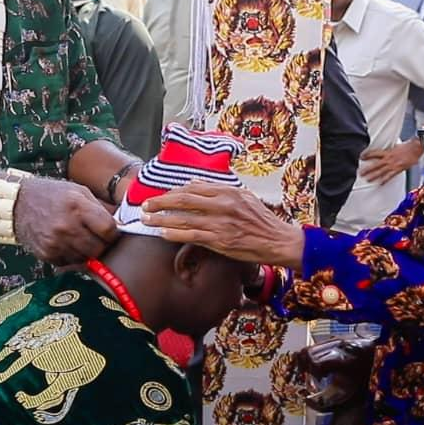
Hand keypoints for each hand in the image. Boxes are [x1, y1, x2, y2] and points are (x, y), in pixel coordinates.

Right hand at [12, 177, 118, 264]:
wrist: (17, 204)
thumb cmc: (53, 195)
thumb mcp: (79, 192)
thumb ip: (101, 209)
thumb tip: (124, 225)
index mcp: (77, 206)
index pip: (109, 230)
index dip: (113, 233)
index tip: (110, 232)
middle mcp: (66, 226)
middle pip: (99, 249)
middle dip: (102, 245)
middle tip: (98, 239)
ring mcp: (55, 242)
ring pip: (86, 259)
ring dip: (88, 253)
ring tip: (81, 240)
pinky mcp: (47, 254)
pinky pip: (70, 263)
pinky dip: (73, 257)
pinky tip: (68, 245)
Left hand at [141, 182, 305, 269]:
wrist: (278, 241)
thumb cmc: (262, 220)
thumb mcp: (244, 197)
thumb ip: (219, 189)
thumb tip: (194, 184)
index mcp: (228, 192)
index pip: (193, 188)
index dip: (173, 191)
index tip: (160, 195)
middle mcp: (223, 205)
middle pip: (184, 200)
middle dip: (161, 202)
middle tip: (145, 205)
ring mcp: (221, 224)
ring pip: (185, 218)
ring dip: (162, 219)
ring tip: (147, 219)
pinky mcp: (221, 241)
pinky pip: (193, 236)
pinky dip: (176, 234)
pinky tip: (163, 233)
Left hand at [359, 140, 422, 184]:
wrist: (415, 148)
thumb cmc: (408, 147)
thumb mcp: (396, 146)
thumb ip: (390, 151)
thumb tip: (387, 152)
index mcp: (387, 152)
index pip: (374, 153)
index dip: (367, 155)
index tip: (361, 157)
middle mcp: (388, 158)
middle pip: (375, 164)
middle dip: (367, 169)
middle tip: (360, 172)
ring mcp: (392, 164)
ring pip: (380, 171)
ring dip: (373, 176)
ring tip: (367, 179)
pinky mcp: (397, 169)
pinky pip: (389, 176)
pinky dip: (384, 180)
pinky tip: (380, 184)